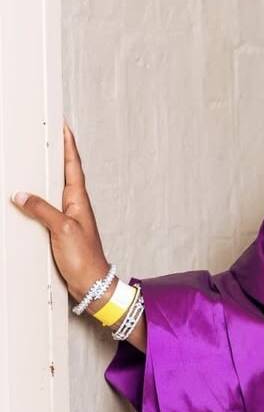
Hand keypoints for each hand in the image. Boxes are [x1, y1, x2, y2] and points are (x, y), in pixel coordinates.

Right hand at [10, 121, 112, 310]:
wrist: (93, 283)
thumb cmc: (85, 259)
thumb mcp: (62, 230)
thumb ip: (42, 211)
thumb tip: (22, 195)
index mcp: (79, 201)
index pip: (73, 166)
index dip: (69, 146)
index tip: (64, 127)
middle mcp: (75, 206)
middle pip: (65, 174)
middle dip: (59, 154)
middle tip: (50, 135)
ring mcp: (69, 218)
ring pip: (56, 189)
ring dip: (49, 174)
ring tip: (39, 158)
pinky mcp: (62, 230)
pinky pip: (48, 207)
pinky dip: (40, 197)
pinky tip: (31, 198)